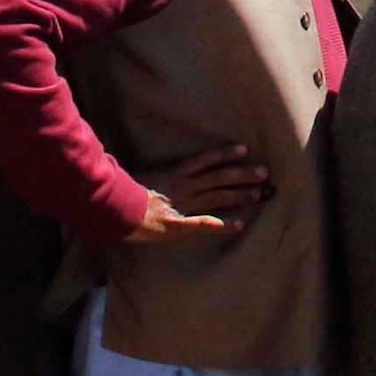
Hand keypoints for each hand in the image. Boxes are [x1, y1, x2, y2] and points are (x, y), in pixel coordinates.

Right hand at [126, 143, 277, 247]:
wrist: (110, 210)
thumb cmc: (119, 193)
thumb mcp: (136, 176)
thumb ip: (150, 172)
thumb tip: (144, 161)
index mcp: (172, 175)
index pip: (203, 161)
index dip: (224, 155)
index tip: (243, 150)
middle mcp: (181, 187)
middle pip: (217, 177)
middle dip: (241, 174)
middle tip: (264, 172)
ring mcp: (181, 205)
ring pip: (216, 196)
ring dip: (239, 195)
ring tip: (259, 193)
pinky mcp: (177, 224)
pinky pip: (204, 224)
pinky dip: (223, 225)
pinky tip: (239, 225)